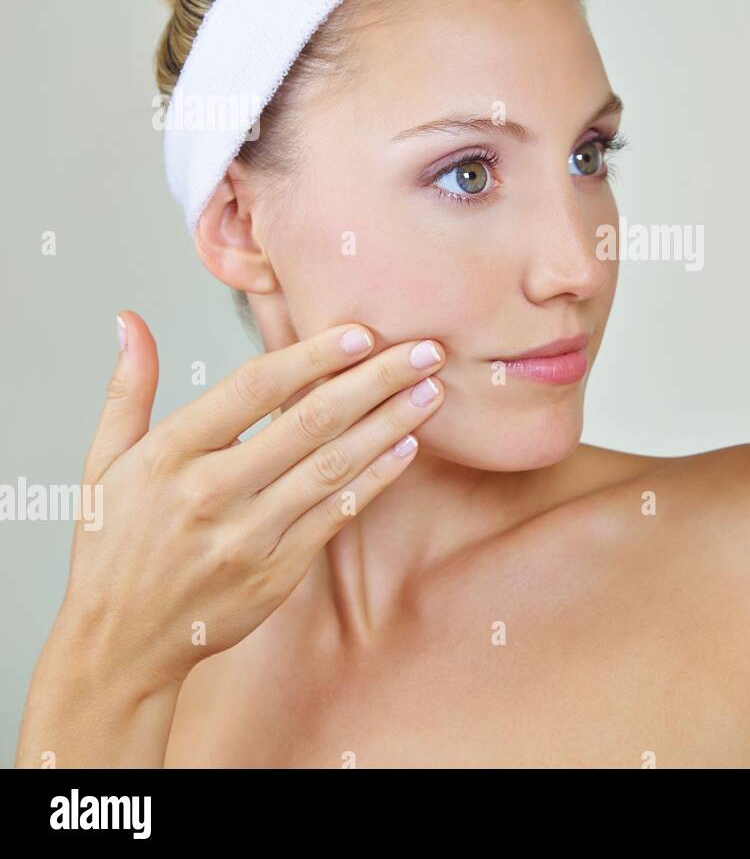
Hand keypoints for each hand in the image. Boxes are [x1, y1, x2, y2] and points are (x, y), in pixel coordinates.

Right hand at [60, 313, 446, 693]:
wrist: (119, 644)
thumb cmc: (116, 545)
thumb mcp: (105, 463)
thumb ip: (129, 389)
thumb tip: (130, 319)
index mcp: (170, 453)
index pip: (254, 387)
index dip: (313, 356)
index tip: (362, 332)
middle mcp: (210, 491)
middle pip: (309, 421)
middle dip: (376, 380)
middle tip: (425, 351)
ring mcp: (247, 535)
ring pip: (333, 465)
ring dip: (390, 424)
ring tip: (431, 391)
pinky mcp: (276, 571)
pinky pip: (337, 514)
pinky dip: (376, 478)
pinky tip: (407, 447)